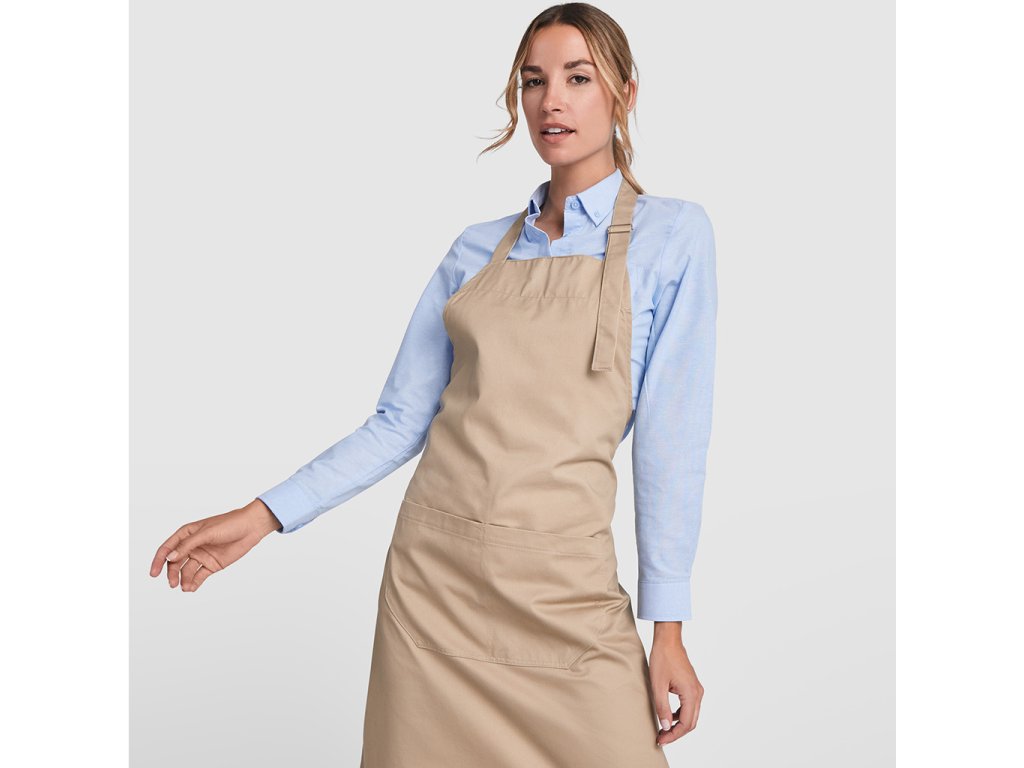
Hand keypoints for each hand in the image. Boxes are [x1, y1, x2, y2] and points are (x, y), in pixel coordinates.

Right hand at [149, 498, 282, 591]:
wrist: (251, 528)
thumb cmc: (229, 524)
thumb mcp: (207, 533)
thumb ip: (188, 545)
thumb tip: (170, 557)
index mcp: (187, 534)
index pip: (167, 548)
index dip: (159, 560)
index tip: (154, 574)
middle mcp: (192, 546)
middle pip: (175, 562)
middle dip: (172, 574)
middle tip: (172, 584)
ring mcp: (202, 556)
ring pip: (187, 571)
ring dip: (183, 580)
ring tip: (185, 587)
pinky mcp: (212, 564)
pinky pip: (199, 576)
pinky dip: (194, 583)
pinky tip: (191, 588)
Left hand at [649, 623, 703, 746]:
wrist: (668, 640)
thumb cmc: (662, 658)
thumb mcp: (658, 685)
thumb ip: (662, 707)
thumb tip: (665, 726)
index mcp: (691, 694)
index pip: (685, 724)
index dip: (673, 735)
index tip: (660, 740)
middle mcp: (698, 693)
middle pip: (691, 722)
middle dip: (676, 733)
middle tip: (661, 738)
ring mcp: (697, 689)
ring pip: (691, 715)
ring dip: (678, 725)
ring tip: (663, 729)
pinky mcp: (692, 686)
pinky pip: (690, 706)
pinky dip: (680, 715)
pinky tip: (668, 716)